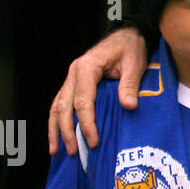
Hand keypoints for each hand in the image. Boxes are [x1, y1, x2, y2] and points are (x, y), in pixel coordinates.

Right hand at [48, 26, 147, 155]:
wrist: (126, 37)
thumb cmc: (130, 49)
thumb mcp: (134, 64)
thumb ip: (129, 85)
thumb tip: (128, 106)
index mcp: (87, 68)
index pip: (83, 101)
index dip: (87, 123)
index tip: (93, 141)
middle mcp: (74, 73)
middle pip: (64, 106)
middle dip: (66, 131)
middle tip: (73, 152)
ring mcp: (71, 79)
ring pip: (57, 106)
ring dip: (55, 129)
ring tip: (57, 151)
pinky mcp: (74, 84)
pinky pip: (61, 104)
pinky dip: (57, 121)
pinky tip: (57, 137)